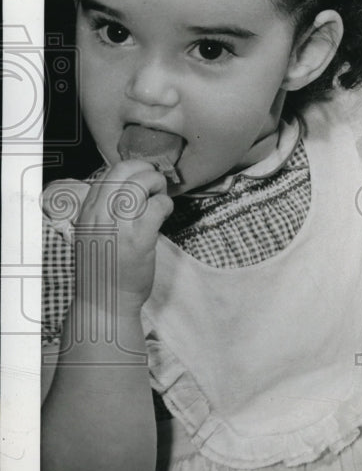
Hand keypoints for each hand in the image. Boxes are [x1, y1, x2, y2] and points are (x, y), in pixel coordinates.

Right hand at [73, 160, 173, 316]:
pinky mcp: (138, 239)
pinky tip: (165, 213)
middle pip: (123, 170)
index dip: (131, 168)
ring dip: (157, 184)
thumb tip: (132, 188)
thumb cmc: (104, 268)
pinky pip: (156, 207)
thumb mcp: (94, 233)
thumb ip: (106, 210)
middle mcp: (99, 214)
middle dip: (145, 169)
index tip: (143, 177)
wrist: (105, 301)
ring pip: (140, 184)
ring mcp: (118, 226)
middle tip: (156, 182)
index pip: (108, 173)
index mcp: (87, 211)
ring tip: (161, 196)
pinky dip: (165, 204)